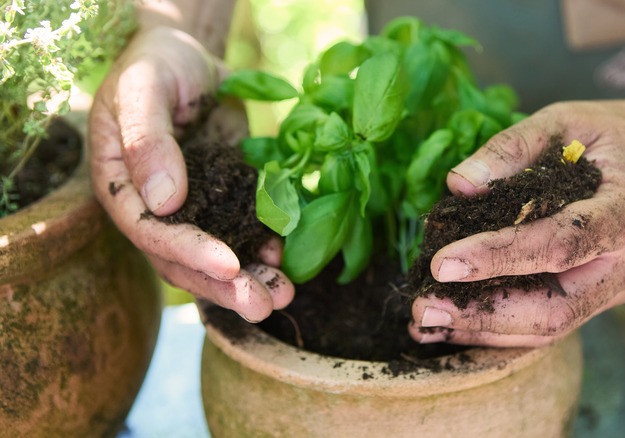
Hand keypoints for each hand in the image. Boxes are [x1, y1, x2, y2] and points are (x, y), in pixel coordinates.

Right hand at [89, 27, 293, 321]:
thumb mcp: (142, 90)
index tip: (229, 265)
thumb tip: (164, 200)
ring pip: (217, 257)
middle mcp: (155, 209)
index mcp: (122, 188)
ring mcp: (193, 208)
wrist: (188, 59)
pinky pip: (244, 232)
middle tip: (263, 304)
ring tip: (284, 297)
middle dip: (225, 286)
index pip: (150, 232)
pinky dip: (265, 249)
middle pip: (185, 260)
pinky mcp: (226, 198)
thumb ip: (148, 141)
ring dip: (251, 280)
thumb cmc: (155, 66)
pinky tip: (287, 260)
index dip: (189, 252)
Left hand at [409, 98, 624, 346]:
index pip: (561, 243)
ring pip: (550, 328)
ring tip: (426, 321)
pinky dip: (501, 327)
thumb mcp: (564, 119)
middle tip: (422, 308)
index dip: (500, 256)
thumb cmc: (614, 134)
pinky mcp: (603, 297)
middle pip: (555, 309)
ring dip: (484, 330)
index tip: (442, 262)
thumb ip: (511, 147)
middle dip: (483, 313)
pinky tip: (456, 322)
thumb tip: (457, 185)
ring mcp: (620, 288)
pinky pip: (552, 322)